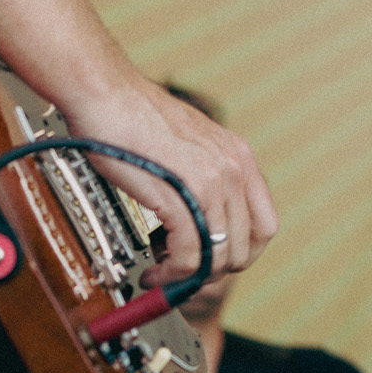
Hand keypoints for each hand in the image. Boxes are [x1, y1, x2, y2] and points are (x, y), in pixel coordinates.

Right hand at [59, 78, 278, 285]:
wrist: (105, 95)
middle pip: (244, 248)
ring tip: (162, 275)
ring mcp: (209, 182)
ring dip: (188, 277)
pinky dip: (171, 272)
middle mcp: (232, 169)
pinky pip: (189, 254)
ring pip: (218, 257)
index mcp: (239, 158)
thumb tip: (203, 221)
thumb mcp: (190, 144)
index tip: (216, 262)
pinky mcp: (180, 194)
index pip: (266, 226)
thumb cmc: (134, 118)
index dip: (242, 253)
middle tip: (183, 273)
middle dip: (213, 271)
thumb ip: (205, 177)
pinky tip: (153, 270)